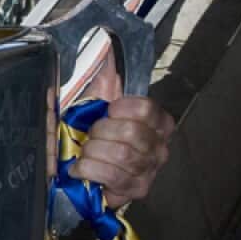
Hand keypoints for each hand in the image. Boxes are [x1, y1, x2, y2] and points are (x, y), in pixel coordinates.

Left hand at [71, 53, 175, 207]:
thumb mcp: (100, 104)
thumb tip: (106, 50)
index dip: (121, 108)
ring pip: (122, 154)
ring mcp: (150, 169)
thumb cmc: (98, 136)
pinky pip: (113, 176)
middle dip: (100, 132)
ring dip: (93, 152)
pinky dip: (90, 169)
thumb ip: (105, 80)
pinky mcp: (137, 189)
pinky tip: (80, 168)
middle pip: (132, 132)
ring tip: (85, 153)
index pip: (146, 109)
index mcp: (158, 122)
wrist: (92, 172)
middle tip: (89, 136)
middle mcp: (160, 146)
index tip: (107, 110)